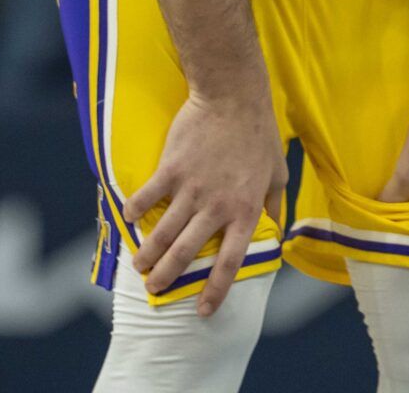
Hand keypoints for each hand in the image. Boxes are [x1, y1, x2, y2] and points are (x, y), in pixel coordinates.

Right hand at [124, 91, 287, 315]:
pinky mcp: (171, 169)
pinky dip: (136, 211)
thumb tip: (276, 226)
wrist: (233, 97)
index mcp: (246, 210)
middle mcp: (217, 206)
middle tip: (155, 290)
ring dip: (148, 254)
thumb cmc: (258, 134)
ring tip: (139, 267)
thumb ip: (275, 203)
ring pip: (163, 233)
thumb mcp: (278, 172)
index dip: (216, 289)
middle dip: (168, 278)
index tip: (204, 311)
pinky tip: (129, 220)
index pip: (231, 261)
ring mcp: (192, 188)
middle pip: (187, 253)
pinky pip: (147, 197)